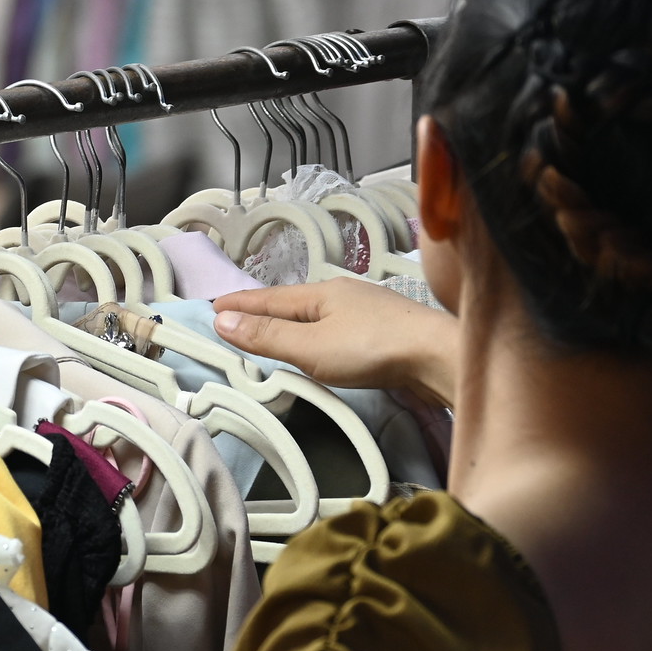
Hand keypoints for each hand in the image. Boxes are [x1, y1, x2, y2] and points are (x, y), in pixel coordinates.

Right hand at [213, 279, 459, 406]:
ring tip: (271, 334)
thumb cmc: (374, 349)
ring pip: (317, 316)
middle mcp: (343, 295)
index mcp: (321, 292)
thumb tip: (222, 318)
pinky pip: (336, 330)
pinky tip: (320, 347)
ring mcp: (366, 313)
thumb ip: (267, 336)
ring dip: (290, 324)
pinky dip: (315, 336)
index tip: (212, 307)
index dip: (238, 304)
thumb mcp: (311, 347)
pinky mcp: (384, 333)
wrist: (440, 357)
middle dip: (262, 311)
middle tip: (235, 320)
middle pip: (292, 304)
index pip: (267, 297)